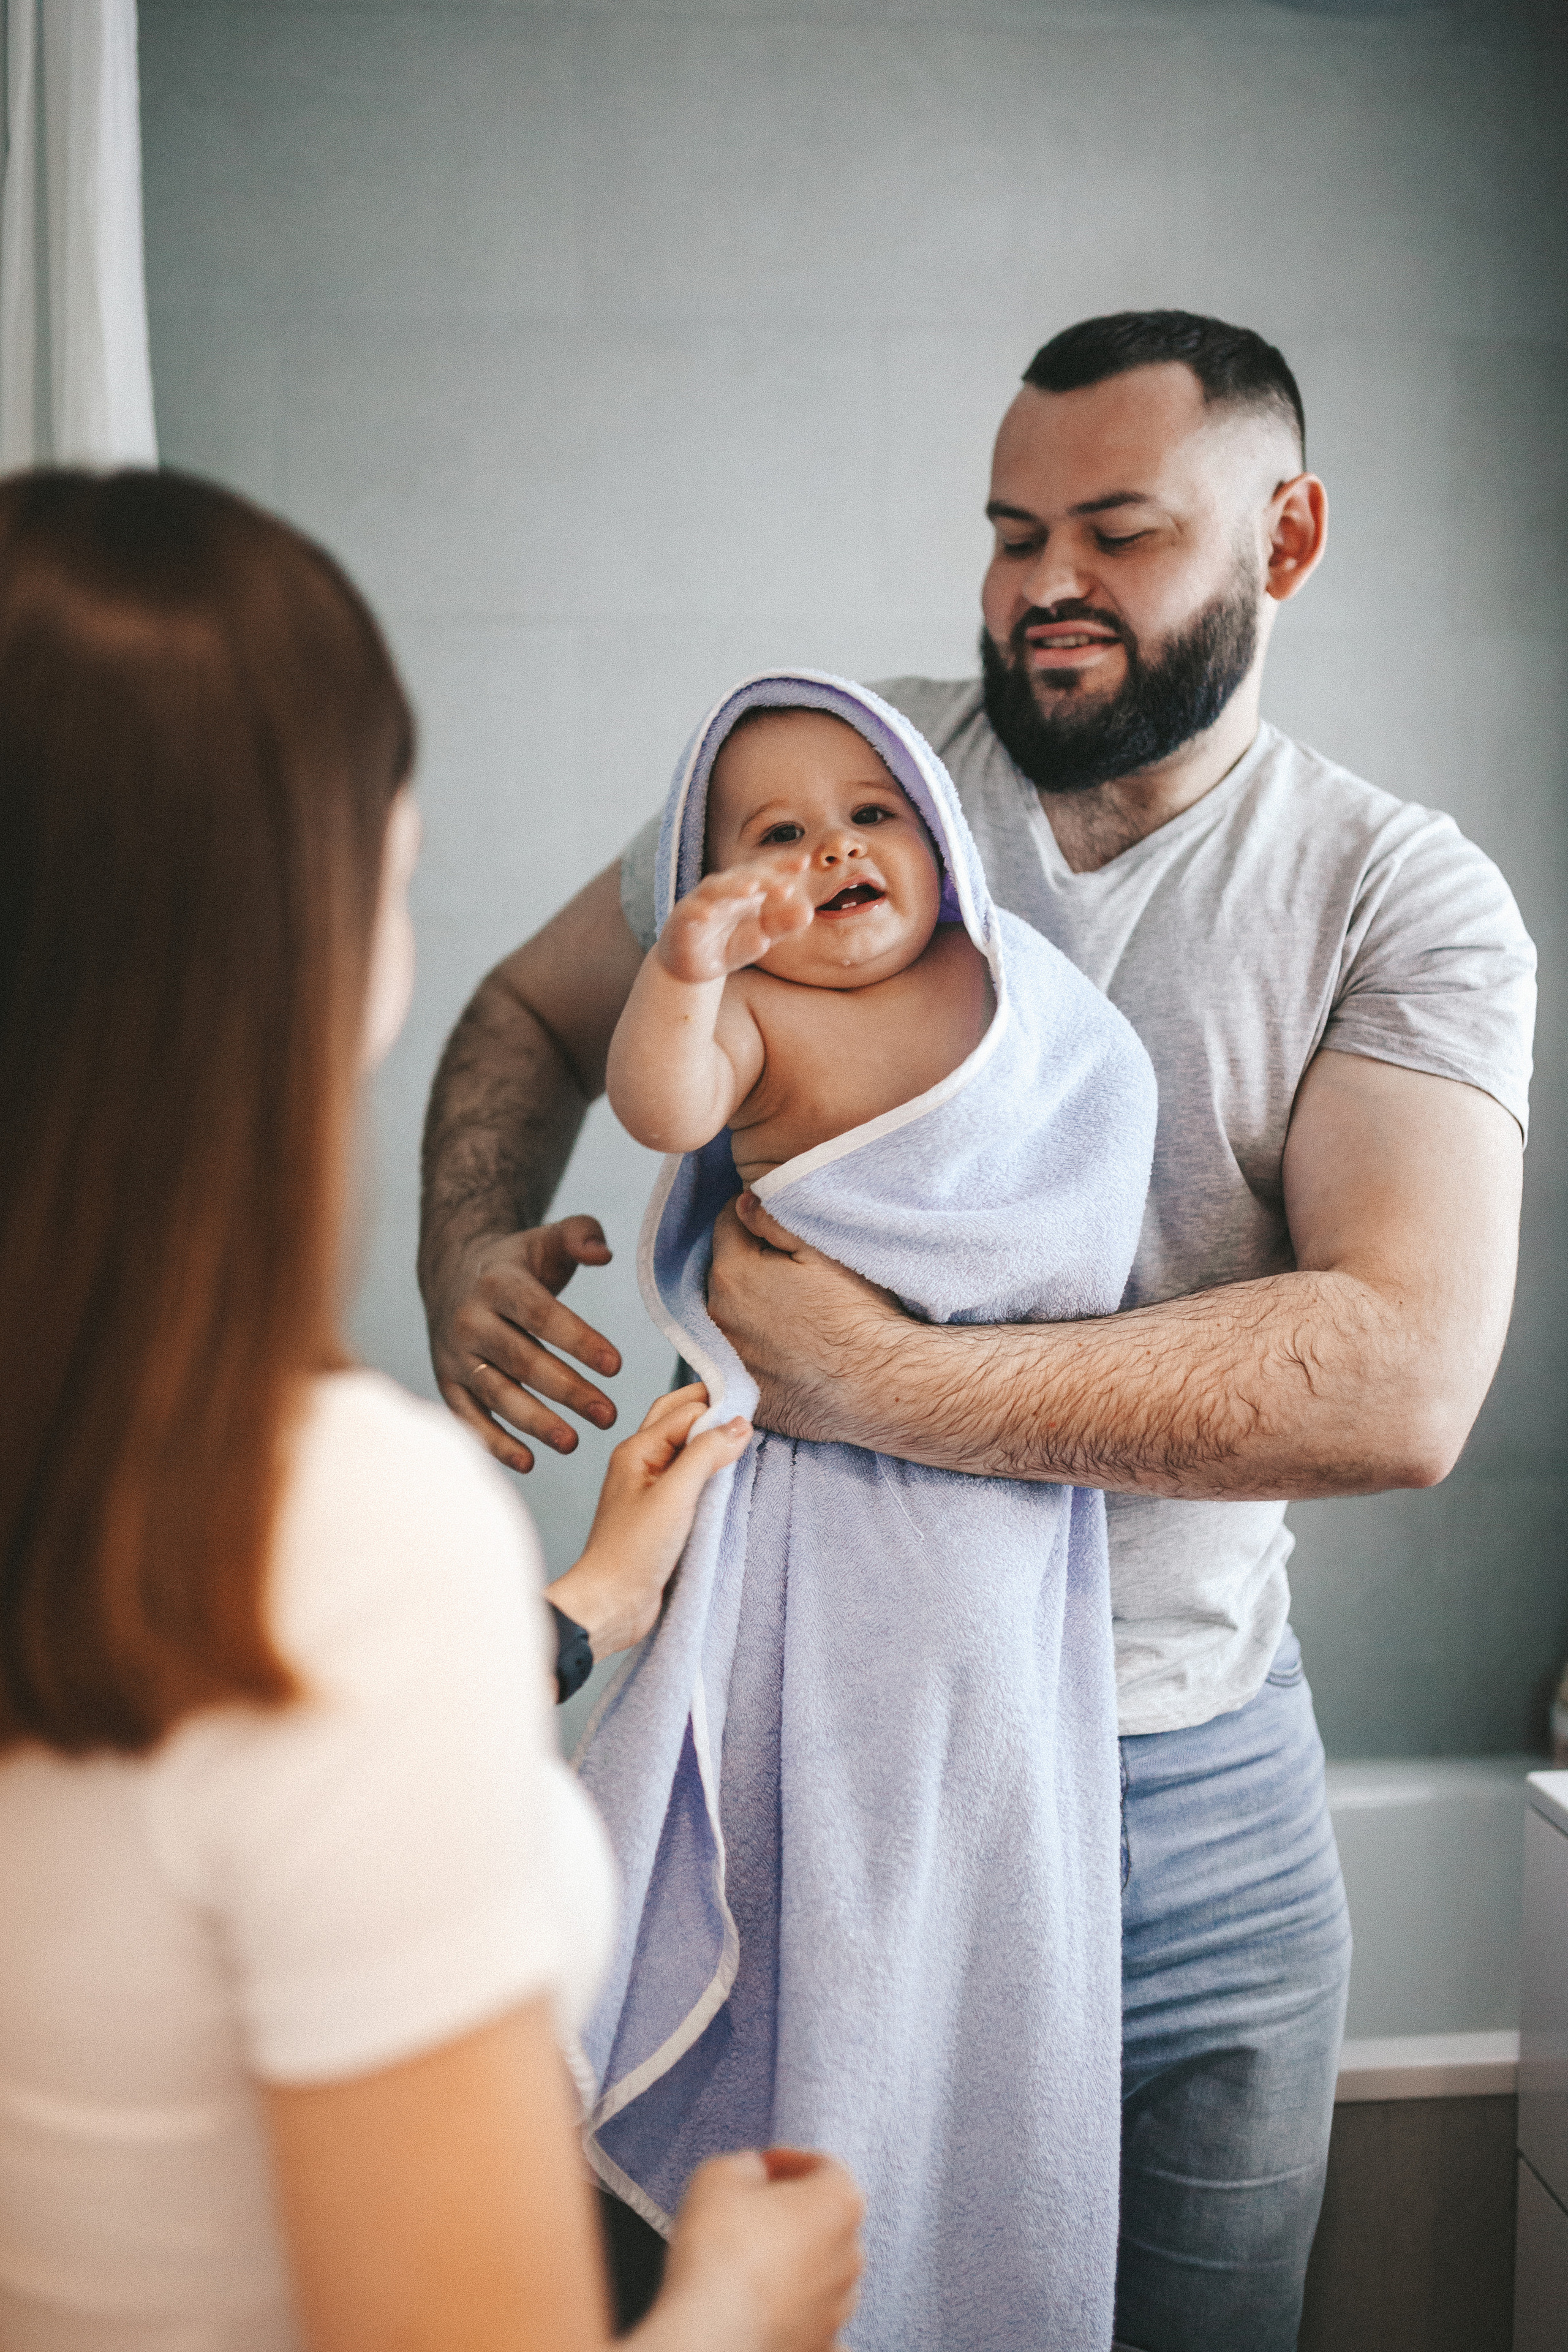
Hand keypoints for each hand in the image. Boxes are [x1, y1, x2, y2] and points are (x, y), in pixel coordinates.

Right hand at [424, 1216, 621, 1472]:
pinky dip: (494, 1442)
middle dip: (567, 1391)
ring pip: (496, 1393)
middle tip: (608, 1415)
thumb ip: (580, 1235)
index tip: (616, 1366)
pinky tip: (528, 1462)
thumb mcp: (547, 1239)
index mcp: (499, 1283)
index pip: (541, 1315)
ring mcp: (456, 1355)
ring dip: (534, 1422)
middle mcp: (470, 1320)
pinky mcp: (448, 1382)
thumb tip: (602, 1254)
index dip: (578, 1340)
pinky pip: (469, 1417)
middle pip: (522, 1360)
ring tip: (574, 1443)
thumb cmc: (517, 1263)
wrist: (452, 1273)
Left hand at [546, 1386, 750, 1655]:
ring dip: (712, 1444)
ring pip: (685, 1451)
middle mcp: (641, 1463)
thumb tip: (739, 1424)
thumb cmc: (632, 1551)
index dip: (718, 1406)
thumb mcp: (676, 1495)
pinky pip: (689, 1482)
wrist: (611, 1604)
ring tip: (745, 1444)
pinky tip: (730, 1480)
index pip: (685, 1410)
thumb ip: (706, 1454)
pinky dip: (710, 1474)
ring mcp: (650, 1489)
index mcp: (636, 1450)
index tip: (752, 1407)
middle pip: (679, 1422)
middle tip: (749, 1412)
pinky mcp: (661, 1516)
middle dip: (711, 1411)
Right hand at [641, 2148, 863, 2351]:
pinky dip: (794, 2313)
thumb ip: (747, 2165)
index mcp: (839, 2203)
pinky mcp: (820, 2344)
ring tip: (746, 2259)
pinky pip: (811, 2320)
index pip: (825, 2167)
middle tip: (751, 2211)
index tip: (763, 2168)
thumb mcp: (720, 2174)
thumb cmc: (719, 2255)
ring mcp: (838, 2307)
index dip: (788, 2162)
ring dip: (792, 2261)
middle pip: (826, 2220)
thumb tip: (753, 2172)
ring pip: (820, 2271)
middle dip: (791, 2212)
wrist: (711, 2333)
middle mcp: (850, 2256)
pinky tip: (765, 2306)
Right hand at [658, 856, 814, 983]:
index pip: (766, 872)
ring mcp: (702, 903)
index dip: (783, 865)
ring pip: (716, 888)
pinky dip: (698, 912)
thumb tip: (808, 913)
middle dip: (764, 878)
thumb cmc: (728, 945)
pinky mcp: (683, 920)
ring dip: (732, 887)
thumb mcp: (759, 937)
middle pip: (744, 876)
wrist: (693, 967)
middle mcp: (724, 891)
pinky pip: (690, 912)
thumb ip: (781, 925)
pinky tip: (708, 915)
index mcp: (746, 890)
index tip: (805, 862)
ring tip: (751, 888)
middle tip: (786, 887)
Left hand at [707, 1195, 901, 1444]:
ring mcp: (726, 1359)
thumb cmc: (858, 1314)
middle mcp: (716, 1317)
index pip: (726, 1223)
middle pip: (724, 1270)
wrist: (881, 1384)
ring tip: (793, 1311)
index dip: (754, 1218)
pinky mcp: (742, 1391)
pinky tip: (787, 1347)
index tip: (779, 1228)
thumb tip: (743, 1201)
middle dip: (749, 1262)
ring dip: (749, 1305)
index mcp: (732, 1274)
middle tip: (792, 1272)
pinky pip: (738, 1357)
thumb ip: (773, 1219)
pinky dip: (754, 1347)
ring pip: (729, 1313)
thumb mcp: (821, 1251)